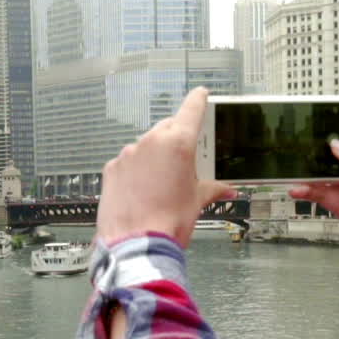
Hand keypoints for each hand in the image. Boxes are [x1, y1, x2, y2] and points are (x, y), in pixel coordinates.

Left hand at [96, 87, 234, 247]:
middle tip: (185, 160)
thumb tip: (227, 190)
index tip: (201, 94)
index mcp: (178, 143)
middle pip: (167, 128)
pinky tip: (141, 191)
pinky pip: (127, 163)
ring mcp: (127, 154)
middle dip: (176, 138)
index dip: (198, 100)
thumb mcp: (197, 202)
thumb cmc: (169, 222)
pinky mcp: (111, 169)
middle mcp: (150, 142)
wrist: (136, 244)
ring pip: (145, 146)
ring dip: (154, 158)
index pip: (191, 110)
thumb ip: (213, 189)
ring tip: (161, 184)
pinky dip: (135, 171)